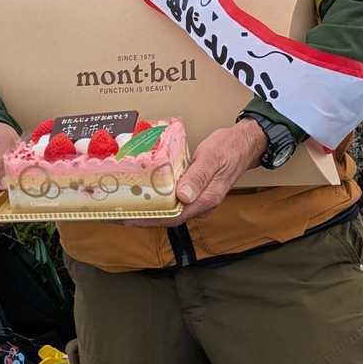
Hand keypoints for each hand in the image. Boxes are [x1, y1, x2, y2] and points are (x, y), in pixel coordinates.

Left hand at [125, 120, 265, 227]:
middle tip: (117, 213)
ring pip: (169, 209)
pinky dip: (157, 198)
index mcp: (205, 199)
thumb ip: (198, 176)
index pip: (172, 217)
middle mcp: (200, 204)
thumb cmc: (229, 147)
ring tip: (125, 205)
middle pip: (167, 217)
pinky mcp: (194, 190)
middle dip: (142, 217)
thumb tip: (183, 196)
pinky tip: (145, 192)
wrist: (245, 143)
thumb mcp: (212, 157)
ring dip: (148, 209)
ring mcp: (198, 198)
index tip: (127, 219)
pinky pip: (173, 199)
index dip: (148, 220)